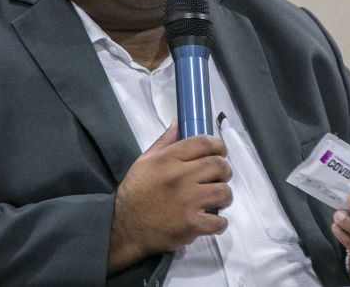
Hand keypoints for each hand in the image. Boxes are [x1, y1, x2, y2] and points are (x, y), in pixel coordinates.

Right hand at [107, 123, 232, 273]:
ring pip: (223, 192)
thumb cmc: (135, 193)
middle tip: (218, 176)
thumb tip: (179, 122)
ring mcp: (188, 201)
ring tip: (216, 198)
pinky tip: (211, 219)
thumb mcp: (145, 161)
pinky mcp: (192, 224)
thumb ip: (165, 141)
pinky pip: (219, 221)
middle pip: (218, 165)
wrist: (125, 227)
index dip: (218, 145)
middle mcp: (180, 177)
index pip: (203, 142)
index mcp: (168, 159)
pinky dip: (219, 222)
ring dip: (224, 195)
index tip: (220, 151)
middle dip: (224, 170)